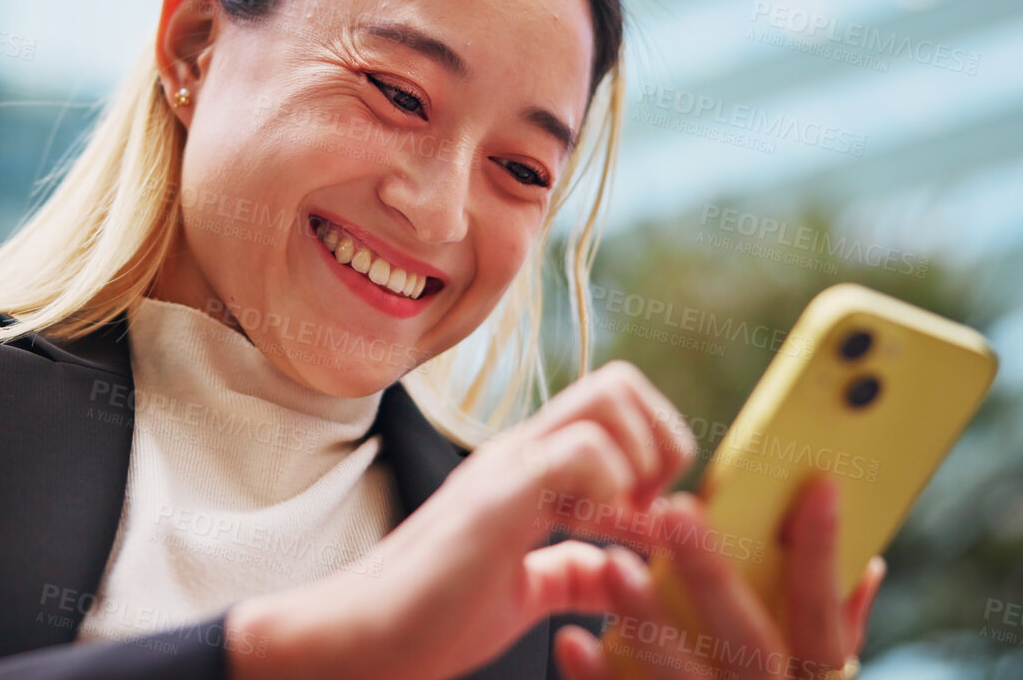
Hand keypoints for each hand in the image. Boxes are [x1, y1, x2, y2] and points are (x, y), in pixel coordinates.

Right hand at [226, 360, 695, 679]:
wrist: (362, 641)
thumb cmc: (430, 619)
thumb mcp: (525, 593)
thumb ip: (570, 571)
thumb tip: (617, 569)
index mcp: (530, 470)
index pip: (616, 405)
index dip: (655, 453)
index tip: (647, 523)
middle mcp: (521, 453)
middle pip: (620, 382)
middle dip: (660, 444)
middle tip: (643, 513)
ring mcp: (507, 468)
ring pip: (608, 399)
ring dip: (636, 461)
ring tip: (615, 522)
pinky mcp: (496, 499)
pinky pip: (580, 453)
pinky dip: (607, 490)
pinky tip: (585, 533)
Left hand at [553, 475, 885, 678]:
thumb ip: (836, 630)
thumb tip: (866, 564)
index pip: (827, 622)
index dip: (824, 557)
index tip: (817, 485)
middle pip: (749, 647)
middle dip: (713, 578)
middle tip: (676, 511)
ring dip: (647, 622)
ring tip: (611, 565)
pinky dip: (599, 679)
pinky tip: (572, 638)